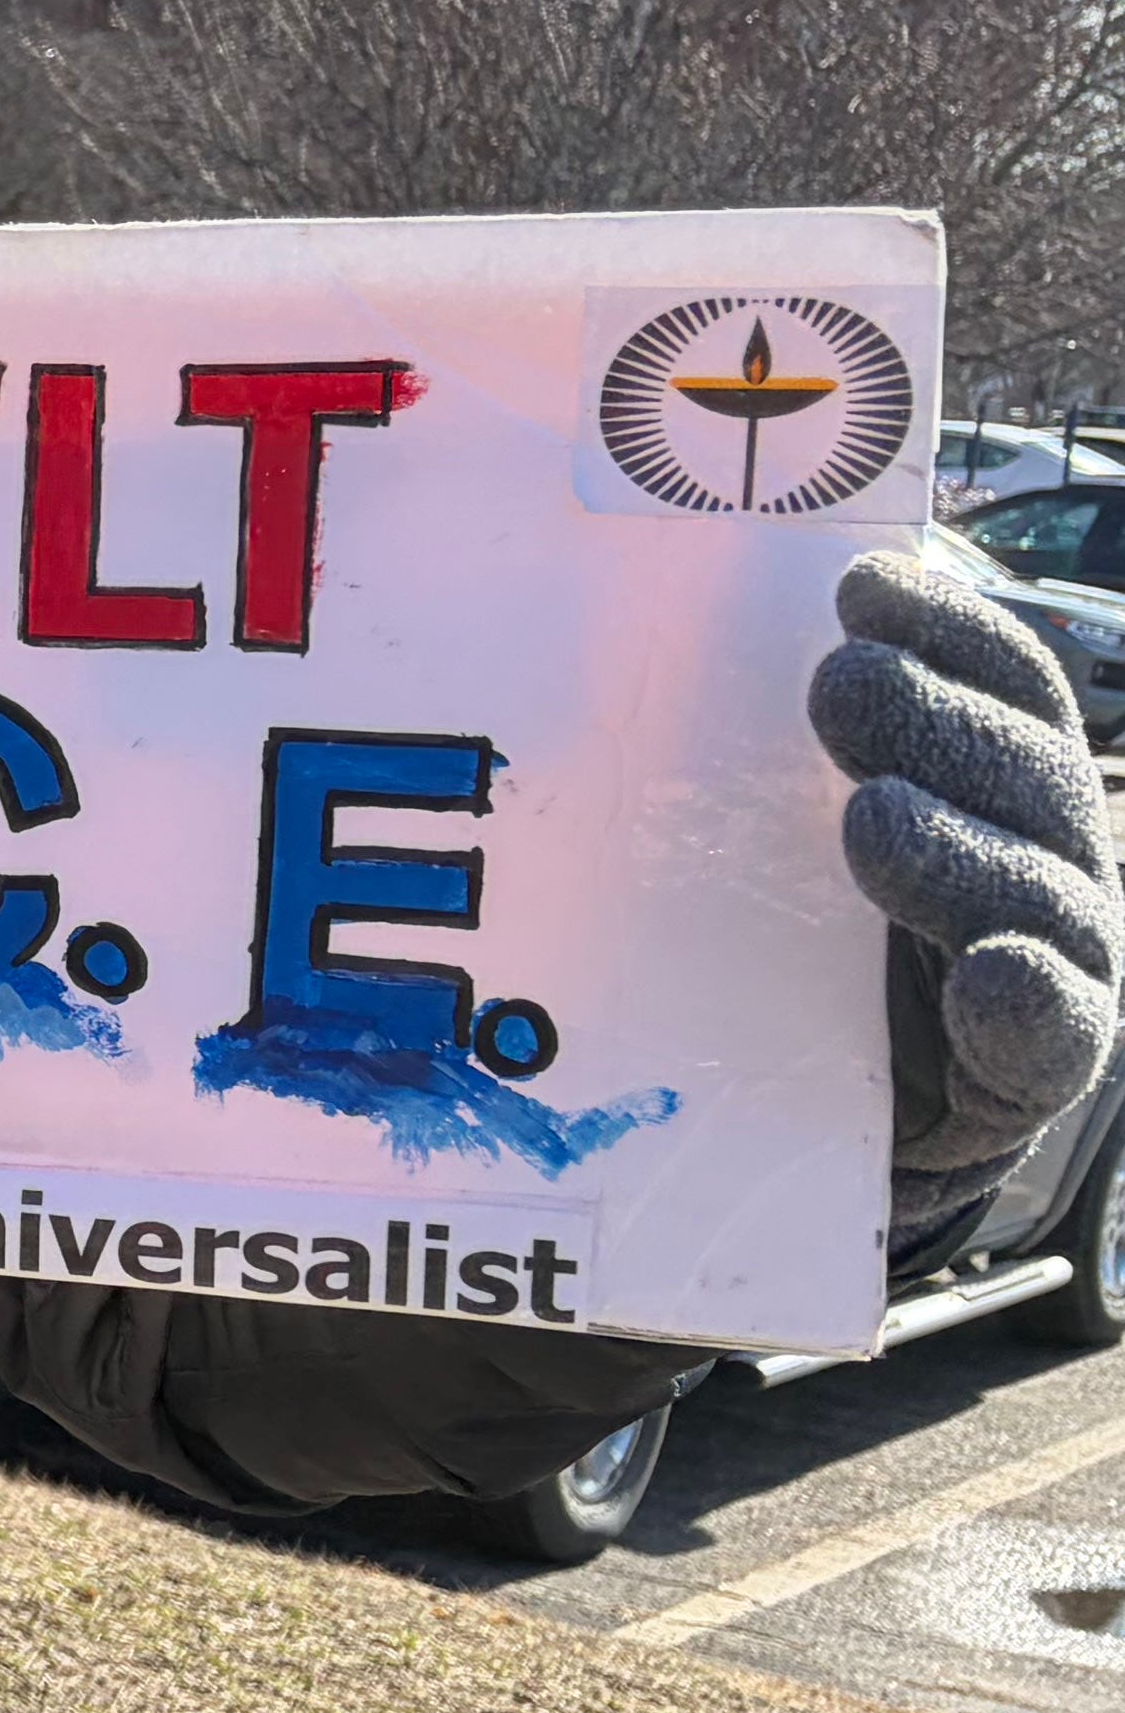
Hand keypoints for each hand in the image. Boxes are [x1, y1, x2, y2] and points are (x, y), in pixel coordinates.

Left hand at [812, 546, 1124, 1199]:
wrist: (827, 1131)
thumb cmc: (796, 956)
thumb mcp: (779, 846)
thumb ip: (764, 758)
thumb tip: (660, 622)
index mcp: (995, 787)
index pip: (1000, 685)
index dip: (952, 625)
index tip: (866, 582)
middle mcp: (1041, 864)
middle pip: (1018, 774)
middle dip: (938, 721)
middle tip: (844, 684)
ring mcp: (1053, 969)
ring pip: (1039, 896)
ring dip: (959, 852)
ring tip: (873, 816)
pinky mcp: (1029, 1079)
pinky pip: (1050, 1038)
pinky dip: (1026, 1002)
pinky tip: (997, 972)